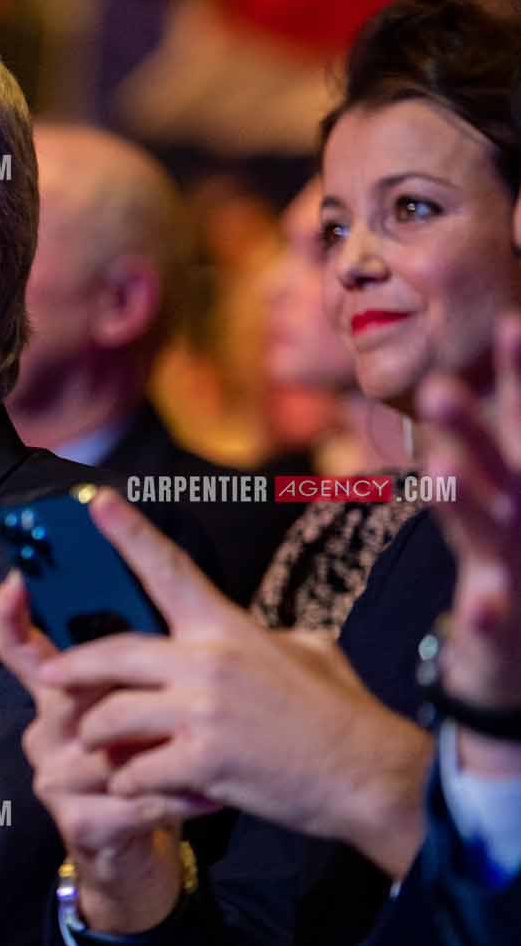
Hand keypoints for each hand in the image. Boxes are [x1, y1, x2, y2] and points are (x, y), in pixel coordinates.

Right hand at [0, 569, 185, 932]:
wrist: (141, 856)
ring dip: (169, 749)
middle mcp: (45, 731)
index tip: (16, 578)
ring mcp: (55, 778)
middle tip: (179, 685)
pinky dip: (180, 796)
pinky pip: (135, 797)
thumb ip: (143, 664)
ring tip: (216, 750)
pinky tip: (211, 794)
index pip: (20, 649)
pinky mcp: (78, 821)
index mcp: (59, 697)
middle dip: (128, 691)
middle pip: (68, 690)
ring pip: (109, 745)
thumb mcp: (143, 711)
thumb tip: (172, 602)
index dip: (9, 614)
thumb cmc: (150, 770)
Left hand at [47, 492, 430, 878]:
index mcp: (228, 628)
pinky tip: (136, 785)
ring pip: (112, 715)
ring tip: (97, 746)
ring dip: (96, 735)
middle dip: (71, 668)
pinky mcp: (202, 761)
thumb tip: (237, 634)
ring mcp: (202, 712)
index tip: (94, 503)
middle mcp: (208, 663)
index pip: (168, 570)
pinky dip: (128, 781)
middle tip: (49, 676)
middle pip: (111, 653)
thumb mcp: (305, 651)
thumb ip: (254, 638)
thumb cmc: (340, 714)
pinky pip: (136, 769)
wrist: (370, 776)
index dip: (128, 534)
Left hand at [418, 314, 520, 766]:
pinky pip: (495, 618)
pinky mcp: (504, 624)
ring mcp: (520, 568)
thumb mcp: (504, 489)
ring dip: (468, 500)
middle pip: (506, 466)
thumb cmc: (514, 555)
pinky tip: (478, 603)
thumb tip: (471, 366)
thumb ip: (490, 437)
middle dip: (473, 429)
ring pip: (491, 530)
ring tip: (440, 470)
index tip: (510, 322)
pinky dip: (487, 610)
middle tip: (434, 391)